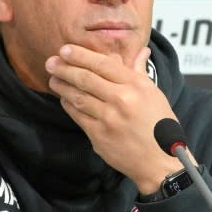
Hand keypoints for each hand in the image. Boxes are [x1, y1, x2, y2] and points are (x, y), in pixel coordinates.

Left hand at [44, 43, 180, 192]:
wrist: (159, 163)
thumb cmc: (160, 127)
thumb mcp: (155, 95)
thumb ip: (140, 72)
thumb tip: (140, 51)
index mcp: (137, 86)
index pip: (103, 64)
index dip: (81, 55)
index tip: (65, 49)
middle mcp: (122, 100)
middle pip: (86, 78)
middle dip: (65, 68)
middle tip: (51, 62)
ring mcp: (108, 118)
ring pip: (79, 97)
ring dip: (62, 86)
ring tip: (53, 78)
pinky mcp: (99, 136)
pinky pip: (78, 116)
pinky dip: (69, 105)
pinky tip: (64, 98)